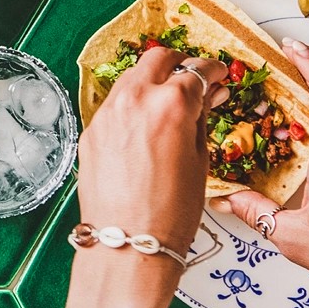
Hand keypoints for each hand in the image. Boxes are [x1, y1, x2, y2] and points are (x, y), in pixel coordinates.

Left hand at [47, 49, 227, 307]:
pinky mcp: (91, 131)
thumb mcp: (200, 161)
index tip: (217, 74)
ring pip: (133, 77)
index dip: (212, 70)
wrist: (128, 248)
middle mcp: (136, 99)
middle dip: (179, 64)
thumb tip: (208, 95)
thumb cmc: (171, 214)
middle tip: (192, 78)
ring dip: (152, 80)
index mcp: (172, 104)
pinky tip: (143, 126)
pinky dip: (132, 105)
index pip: (197, 70)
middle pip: (159, 58)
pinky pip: (115, 104)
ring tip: (167, 101)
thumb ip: (201, 118)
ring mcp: (108, 113)